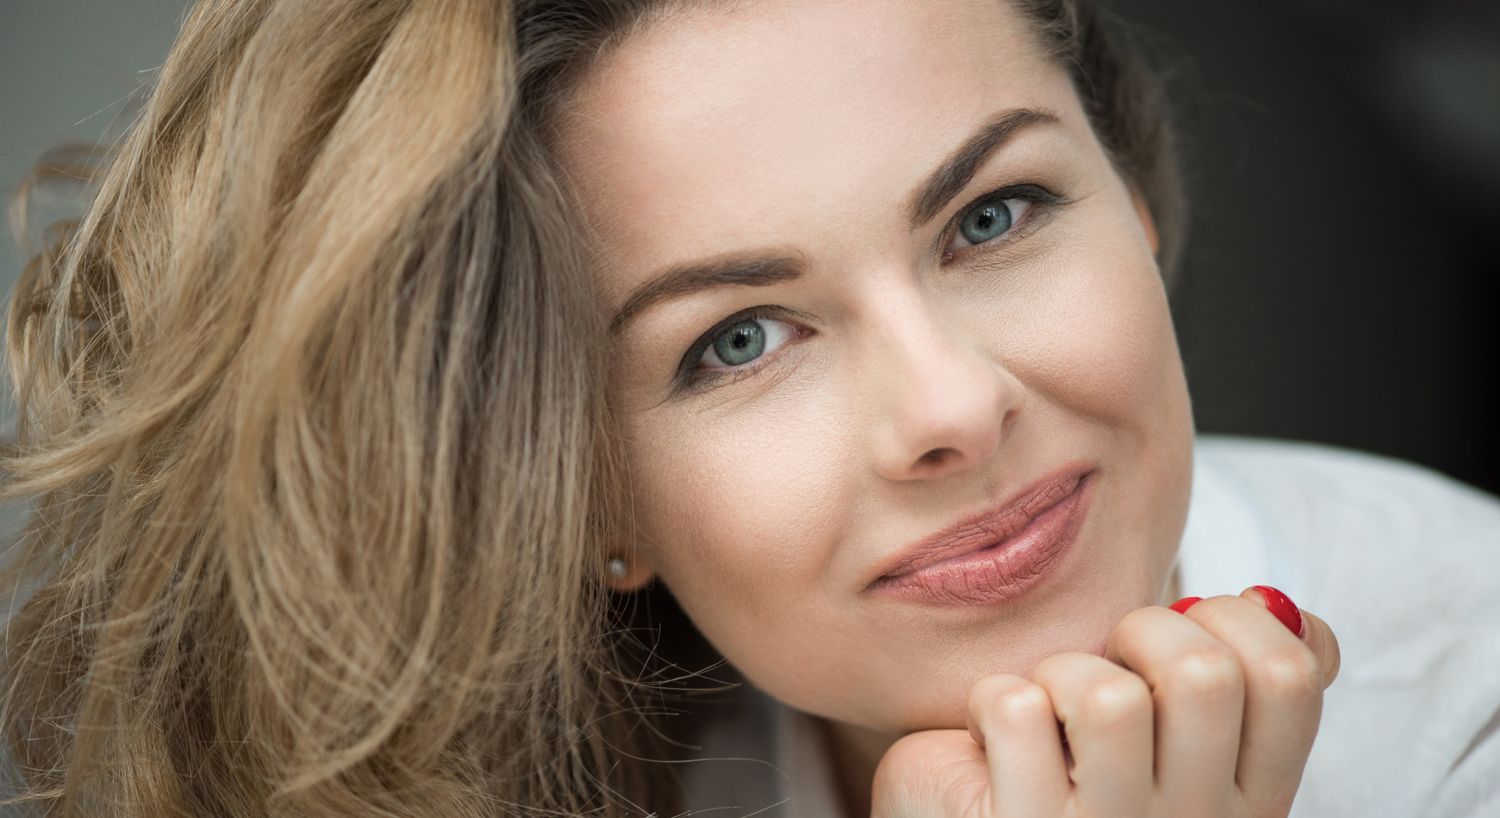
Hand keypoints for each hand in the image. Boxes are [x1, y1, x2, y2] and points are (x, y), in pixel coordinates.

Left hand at [870, 586, 1341, 817]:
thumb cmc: (1079, 759)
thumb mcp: (1178, 730)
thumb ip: (1241, 674)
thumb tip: (1272, 601)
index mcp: (1250, 798)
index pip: (1290, 677)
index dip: (1240, 619)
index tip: (1189, 629)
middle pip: (1203, 674)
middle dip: (1144, 630)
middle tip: (1110, 662)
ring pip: (1108, 698)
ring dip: (1062, 673)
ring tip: (1049, 707)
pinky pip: (1018, 711)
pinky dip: (993, 699)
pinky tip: (993, 738)